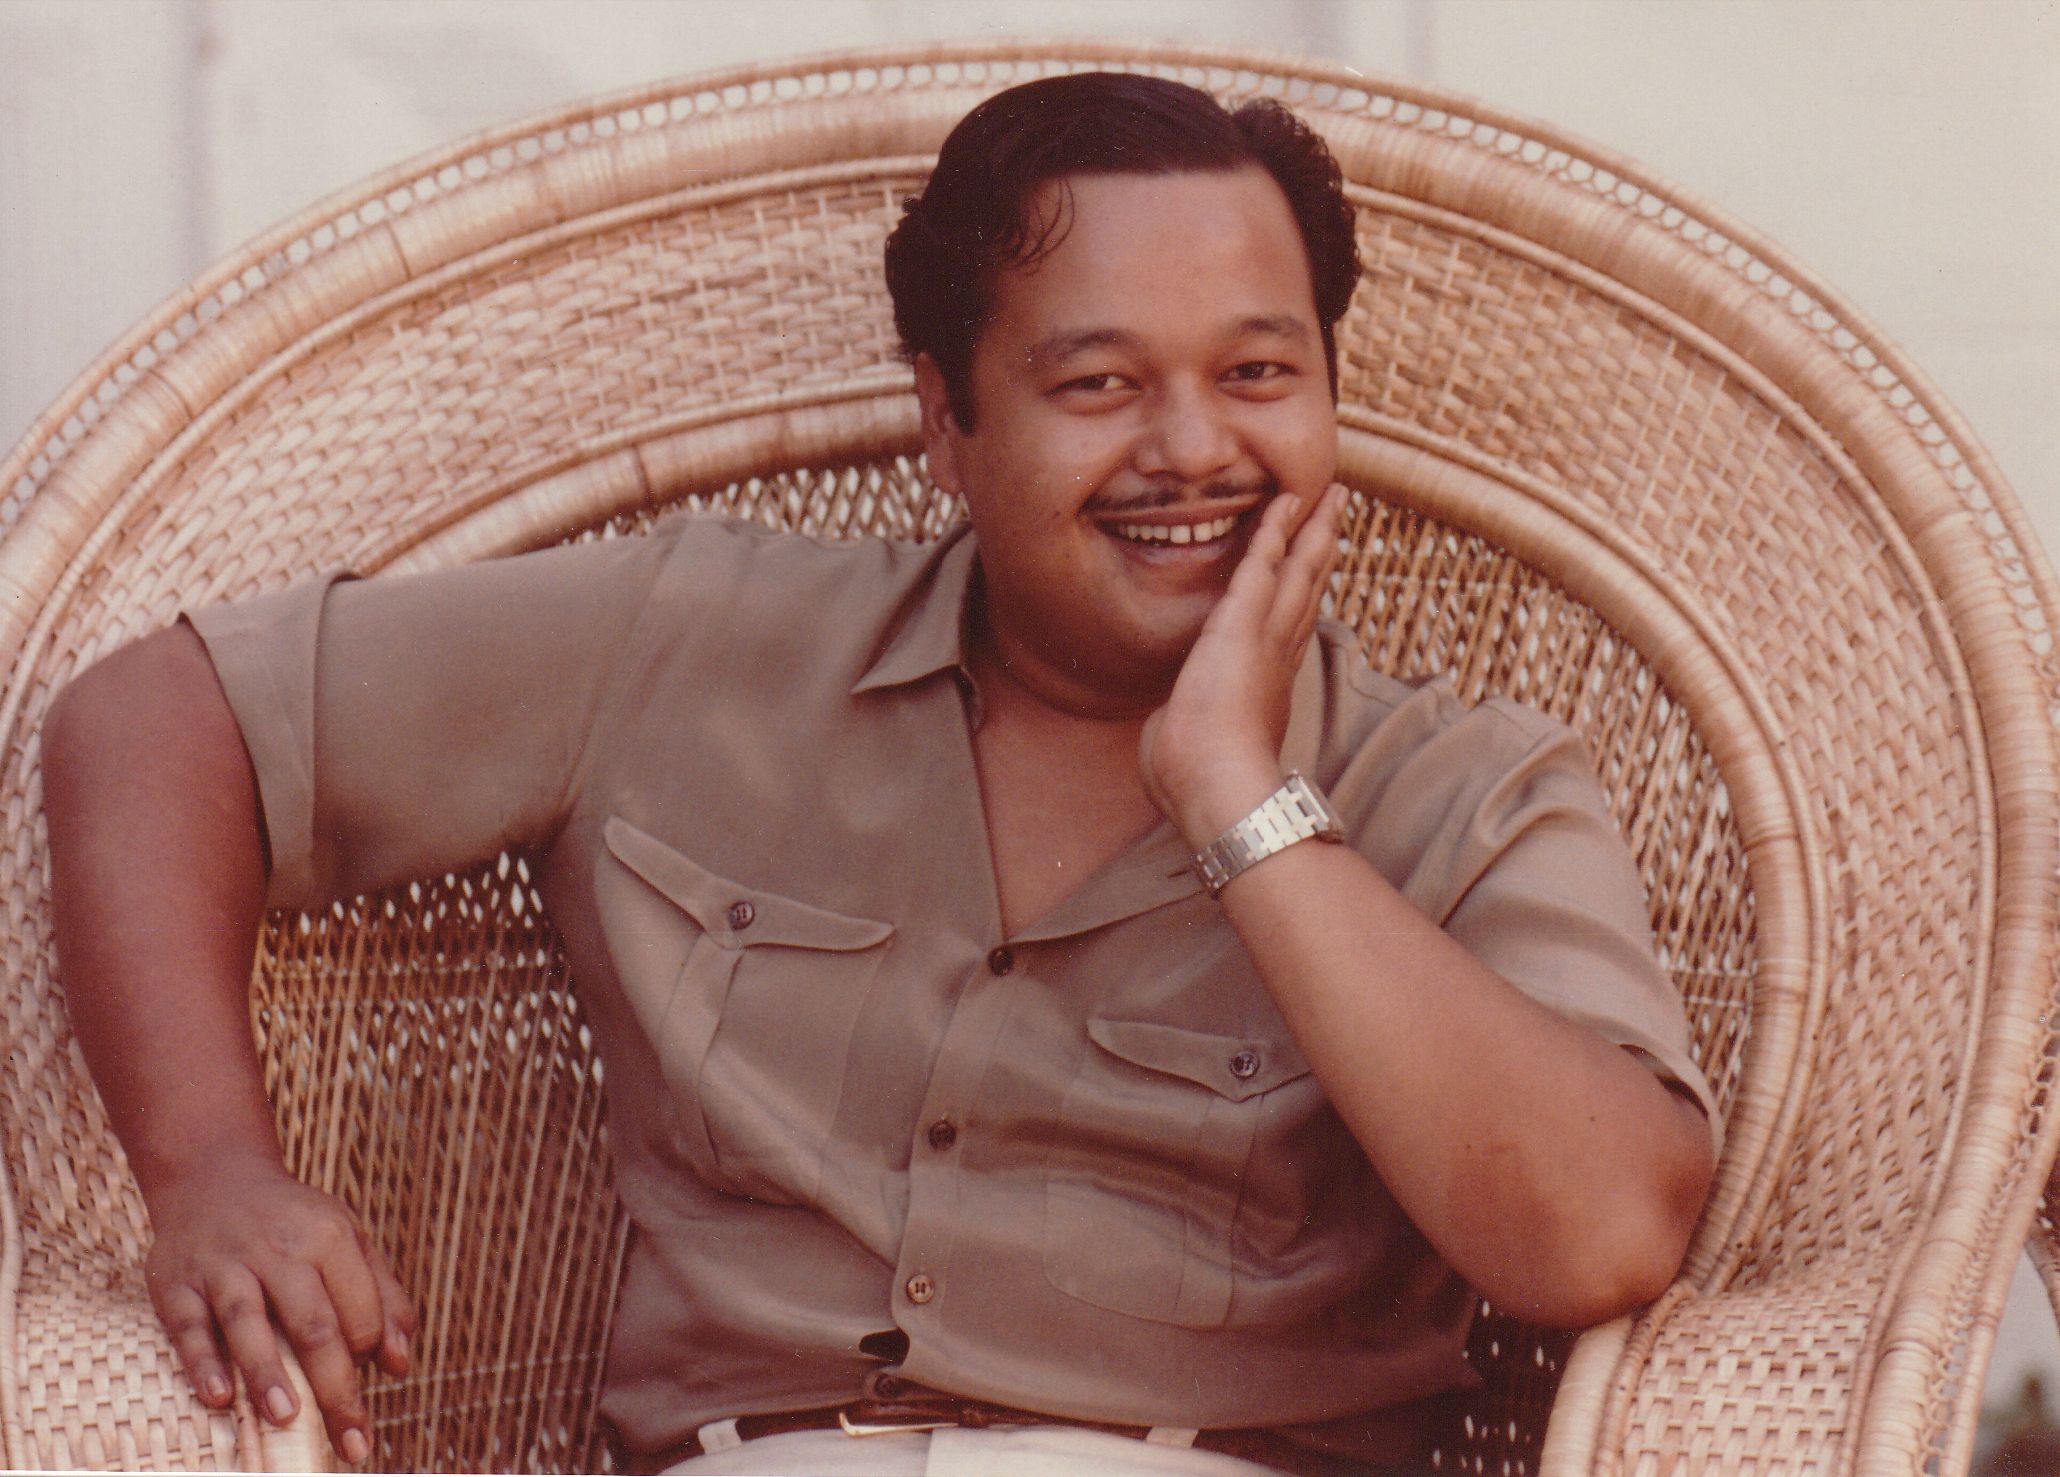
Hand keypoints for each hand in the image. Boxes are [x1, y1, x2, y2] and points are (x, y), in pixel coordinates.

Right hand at [142, 1152, 415, 1465]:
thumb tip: (401, 1364)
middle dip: (336, 1387)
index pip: (359, 1307)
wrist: (214, 1178)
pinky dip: (203, 1361)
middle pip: (312, 1324)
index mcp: (328, 1237)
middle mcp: (276, 1249)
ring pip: (248, 1322)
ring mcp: (223, 1266)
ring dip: (267, 1373)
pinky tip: (219, 1397)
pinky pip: (189, 1326)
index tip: (370, 1383)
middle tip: (354, 1442)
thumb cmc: (294, 1224)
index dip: (369, 1348)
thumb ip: (383, 1297)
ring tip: (288, 1419)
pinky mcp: (177, 1283)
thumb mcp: (348, 1240)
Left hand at [1140, 483, 1346, 846]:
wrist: (1217, 791)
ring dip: (1312, 530)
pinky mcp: (1240, 626)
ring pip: (1297, 571)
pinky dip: (1274, 532)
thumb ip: (1187, 734)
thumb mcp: (1190, 751)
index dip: (1303, 599)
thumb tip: (1172, 737)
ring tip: (1329, 496)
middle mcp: (1276, 658)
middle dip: (1322, 549)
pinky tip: (1284, 502)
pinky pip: (1260, 565)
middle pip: (1307, 591)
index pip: (1289, 631)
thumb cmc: (1198, 786)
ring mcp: (1264, 640)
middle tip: (1338, 514)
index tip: (1313, 574)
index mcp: (1267, 689)